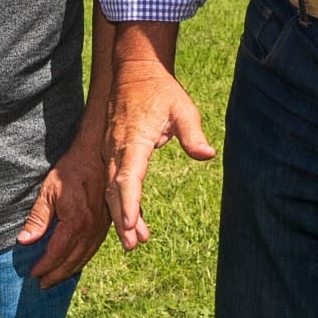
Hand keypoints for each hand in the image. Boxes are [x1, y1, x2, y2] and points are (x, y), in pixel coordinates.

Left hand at [17, 139, 114, 286]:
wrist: (97, 153)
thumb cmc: (70, 170)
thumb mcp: (48, 191)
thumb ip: (38, 218)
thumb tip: (24, 242)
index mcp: (76, 223)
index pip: (57, 253)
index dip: (44, 266)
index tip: (33, 274)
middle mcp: (92, 229)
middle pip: (72, 260)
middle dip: (56, 275)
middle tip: (43, 285)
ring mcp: (102, 227)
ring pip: (85, 256)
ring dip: (70, 270)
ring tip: (56, 278)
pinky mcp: (107, 223)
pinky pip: (94, 247)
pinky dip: (82, 259)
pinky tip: (74, 262)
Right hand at [104, 35, 212, 252]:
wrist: (134, 71)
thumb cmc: (160, 90)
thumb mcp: (182, 108)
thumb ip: (193, 133)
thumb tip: (207, 154)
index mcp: (133, 140)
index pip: (127, 176)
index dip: (129, 201)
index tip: (131, 223)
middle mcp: (116, 148)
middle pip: (114, 189)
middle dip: (122, 219)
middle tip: (131, 245)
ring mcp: (111, 151)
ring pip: (111, 188)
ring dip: (120, 216)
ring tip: (133, 243)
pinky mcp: (112, 152)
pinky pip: (112, 181)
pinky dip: (119, 203)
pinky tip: (131, 221)